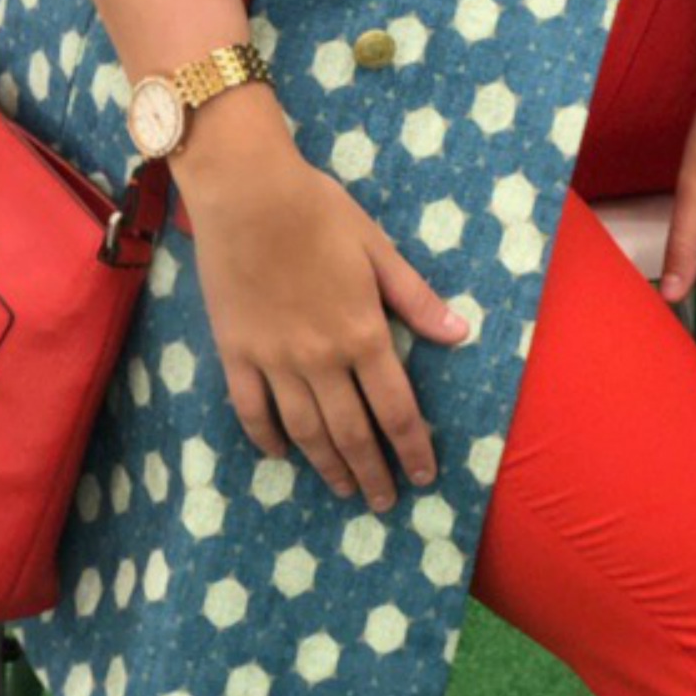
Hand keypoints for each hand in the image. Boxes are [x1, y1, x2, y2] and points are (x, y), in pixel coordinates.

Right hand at [174, 93, 470, 508]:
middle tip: (385, 502)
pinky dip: (267, 438)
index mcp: (362, 333)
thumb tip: (460, 334)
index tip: (424, 477)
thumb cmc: (319, 212)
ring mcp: (274, 361)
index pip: (395, 409)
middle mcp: (321, 359)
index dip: (413, 448)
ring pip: (305, 431)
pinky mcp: (235, 354)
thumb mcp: (377, 248)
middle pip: (352, 433)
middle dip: (373, 473)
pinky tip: (280, 454)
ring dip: (328, 466)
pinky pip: (252, 411)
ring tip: (344, 490)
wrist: (247, 193)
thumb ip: (415, 298)